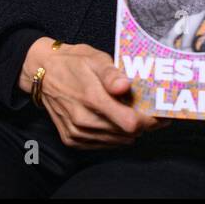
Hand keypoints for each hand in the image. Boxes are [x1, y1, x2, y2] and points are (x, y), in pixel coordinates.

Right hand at [18, 38, 168, 148]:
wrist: (43, 72)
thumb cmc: (73, 62)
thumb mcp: (95, 58)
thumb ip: (112, 73)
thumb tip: (125, 86)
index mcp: (92, 98)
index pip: (131, 123)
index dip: (150, 120)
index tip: (161, 113)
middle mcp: (84, 120)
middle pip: (126, 134)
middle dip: (144, 125)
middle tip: (153, 114)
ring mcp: (76, 132)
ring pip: (115, 142)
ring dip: (129, 132)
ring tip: (136, 117)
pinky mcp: (71, 139)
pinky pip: (100, 145)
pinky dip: (113, 137)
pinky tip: (117, 123)